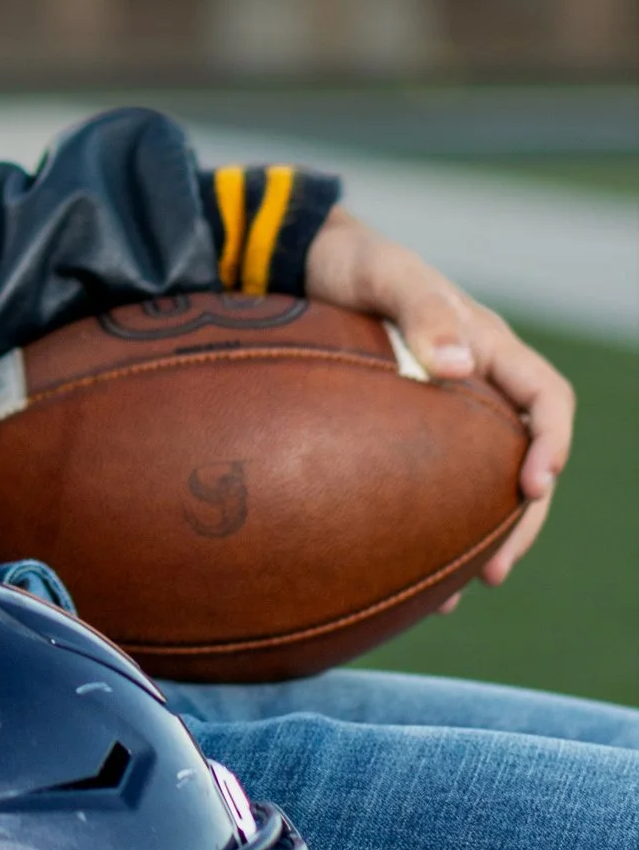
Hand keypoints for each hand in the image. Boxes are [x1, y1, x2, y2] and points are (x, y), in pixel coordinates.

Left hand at [303, 205, 573, 590]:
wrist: (299, 260)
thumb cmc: (348, 261)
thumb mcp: (385, 274)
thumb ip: (422, 309)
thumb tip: (456, 364)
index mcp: (488, 344)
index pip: (546, 399)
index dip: (551, 444)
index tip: (533, 487)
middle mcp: (475, 380)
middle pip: (521, 457)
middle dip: (521, 517)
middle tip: (497, 570)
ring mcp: (441, 407)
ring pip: (480, 481)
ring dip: (480, 534)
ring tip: (464, 589)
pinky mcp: (404, 428)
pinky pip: (431, 482)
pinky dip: (429, 525)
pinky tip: (408, 569)